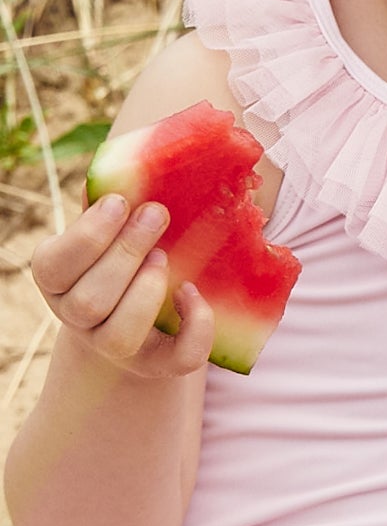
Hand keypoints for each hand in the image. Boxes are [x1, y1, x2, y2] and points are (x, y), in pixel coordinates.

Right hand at [31, 194, 215, 377]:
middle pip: (86, 303)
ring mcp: (115, 346)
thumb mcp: (112, 224)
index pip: (53, 267)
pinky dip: (194, 326)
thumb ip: (109, 199)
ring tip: (165, 256)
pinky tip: (194, 293)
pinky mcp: (159, 363)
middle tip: (157, 214)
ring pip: (118, 337)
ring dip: (146, 292)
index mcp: (59, 279)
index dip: (86, 236)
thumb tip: (122, 162)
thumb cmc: (124, 249)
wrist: (141, 307)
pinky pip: (177, 359)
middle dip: (124, 254)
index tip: (122, 202)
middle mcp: (79, 318)